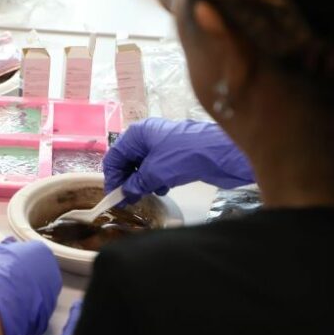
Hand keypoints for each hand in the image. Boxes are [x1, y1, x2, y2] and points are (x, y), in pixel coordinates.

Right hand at [103, 118, 254, 202]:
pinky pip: (158, 170)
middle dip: (126, 181)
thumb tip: (124, 194)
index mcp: (137, 134)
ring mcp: (162, 146)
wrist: (221, 153)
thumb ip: (135, 184)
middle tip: (127, 200)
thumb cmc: (183, 156)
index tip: (113, 196)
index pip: (115, 156)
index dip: (112, 177)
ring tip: (144, 195)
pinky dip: (157, 180)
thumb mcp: (154, 172)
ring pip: (143, 167)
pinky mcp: (176, 156)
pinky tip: (163, 189)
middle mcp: (147, 137)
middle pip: (128, 161)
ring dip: (141, 182)